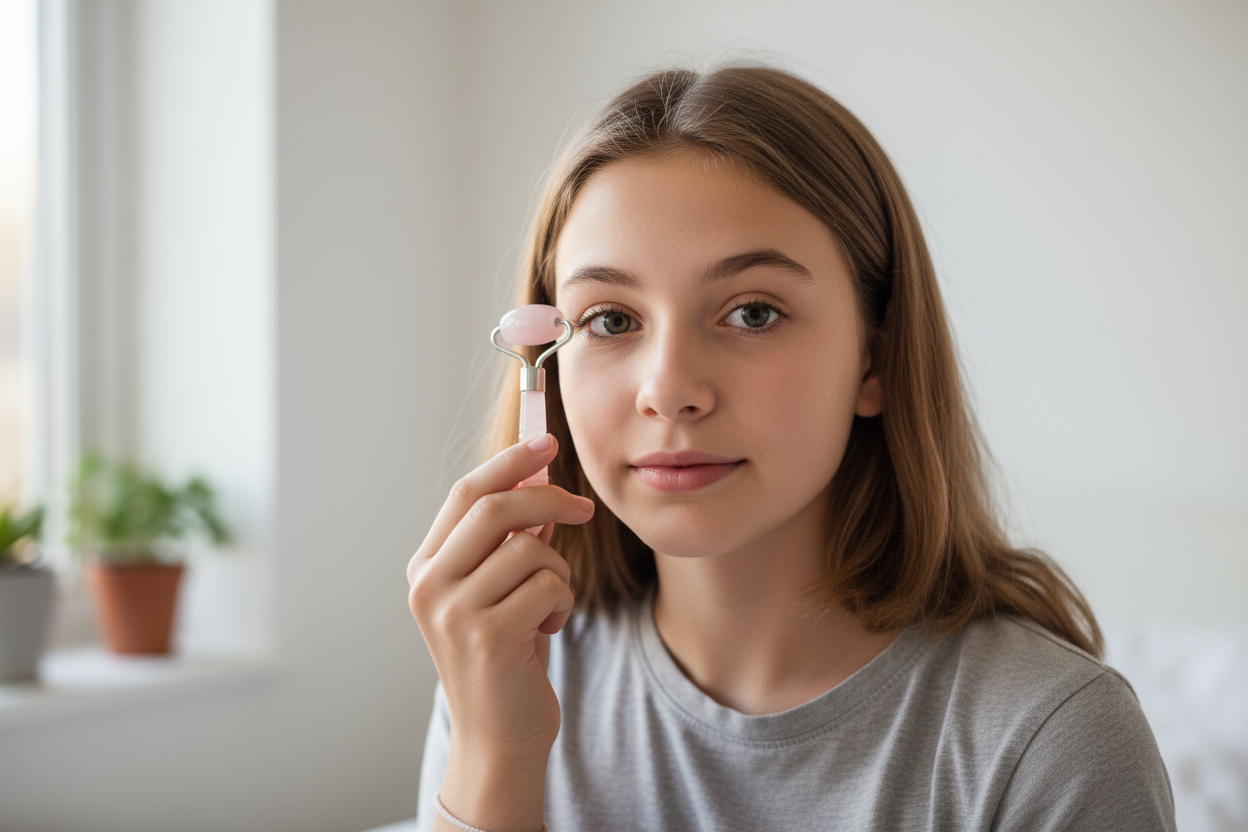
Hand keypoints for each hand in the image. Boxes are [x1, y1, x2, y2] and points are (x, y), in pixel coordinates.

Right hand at [407, 434, 594, 762]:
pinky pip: (548, 585)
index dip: (510, 462)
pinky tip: (549, 628)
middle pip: (495, 508)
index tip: (546, 442)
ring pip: (530, 549)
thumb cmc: (507, 655)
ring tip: (550, 603)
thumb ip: (509, 541)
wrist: (499, 735)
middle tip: (584, 508)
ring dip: (559, 571)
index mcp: (426, 567)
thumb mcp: (500, 590)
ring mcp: (454, 612)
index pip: (466, 493)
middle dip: (548, 498)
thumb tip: (539, 482)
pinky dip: (564, 601)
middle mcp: (429, 586)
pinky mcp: (488, 637)